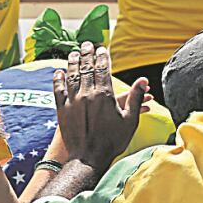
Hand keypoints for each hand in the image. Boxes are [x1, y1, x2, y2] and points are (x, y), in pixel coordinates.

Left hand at [52, 42, 145, 170]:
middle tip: (87, 44)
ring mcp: (73, 101)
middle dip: (87, 54)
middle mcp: (87, 94)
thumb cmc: (112, 141)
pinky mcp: (62, 109)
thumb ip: (136, 98)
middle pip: (86, 68)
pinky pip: (58, 90)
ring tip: (74, 53)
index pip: (102, 68)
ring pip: (71, 75)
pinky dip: (58, 79)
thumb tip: (143, 80)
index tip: (102, 49)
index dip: (102, 57)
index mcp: (104, 94)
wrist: (89, 158)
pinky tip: (58, 71)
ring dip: (72, 62)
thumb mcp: (130, 120)